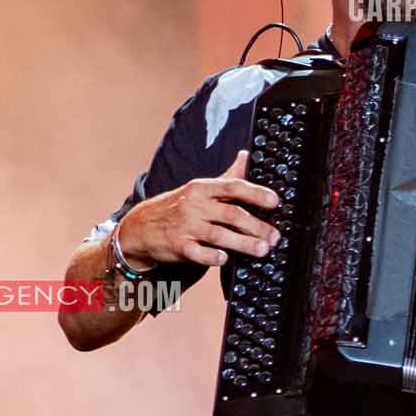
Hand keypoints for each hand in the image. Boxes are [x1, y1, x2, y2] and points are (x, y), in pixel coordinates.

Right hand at [115, 151, 280, 269]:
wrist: (141, 226)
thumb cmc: (177, 207)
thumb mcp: (199, 188)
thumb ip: (226, 176)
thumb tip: (247, 155)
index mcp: (202, 188)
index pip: (232, 186)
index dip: (255, 193)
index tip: (274, 201)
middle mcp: (195, 205)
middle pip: (231, 214)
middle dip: (257, 226)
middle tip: (275, 236)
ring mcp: (186, 226)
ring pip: (219, 235)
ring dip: (243, 243)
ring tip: (262, 250)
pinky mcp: (179, 246)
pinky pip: (198, 253)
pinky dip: (212, 256)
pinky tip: (225, 259)